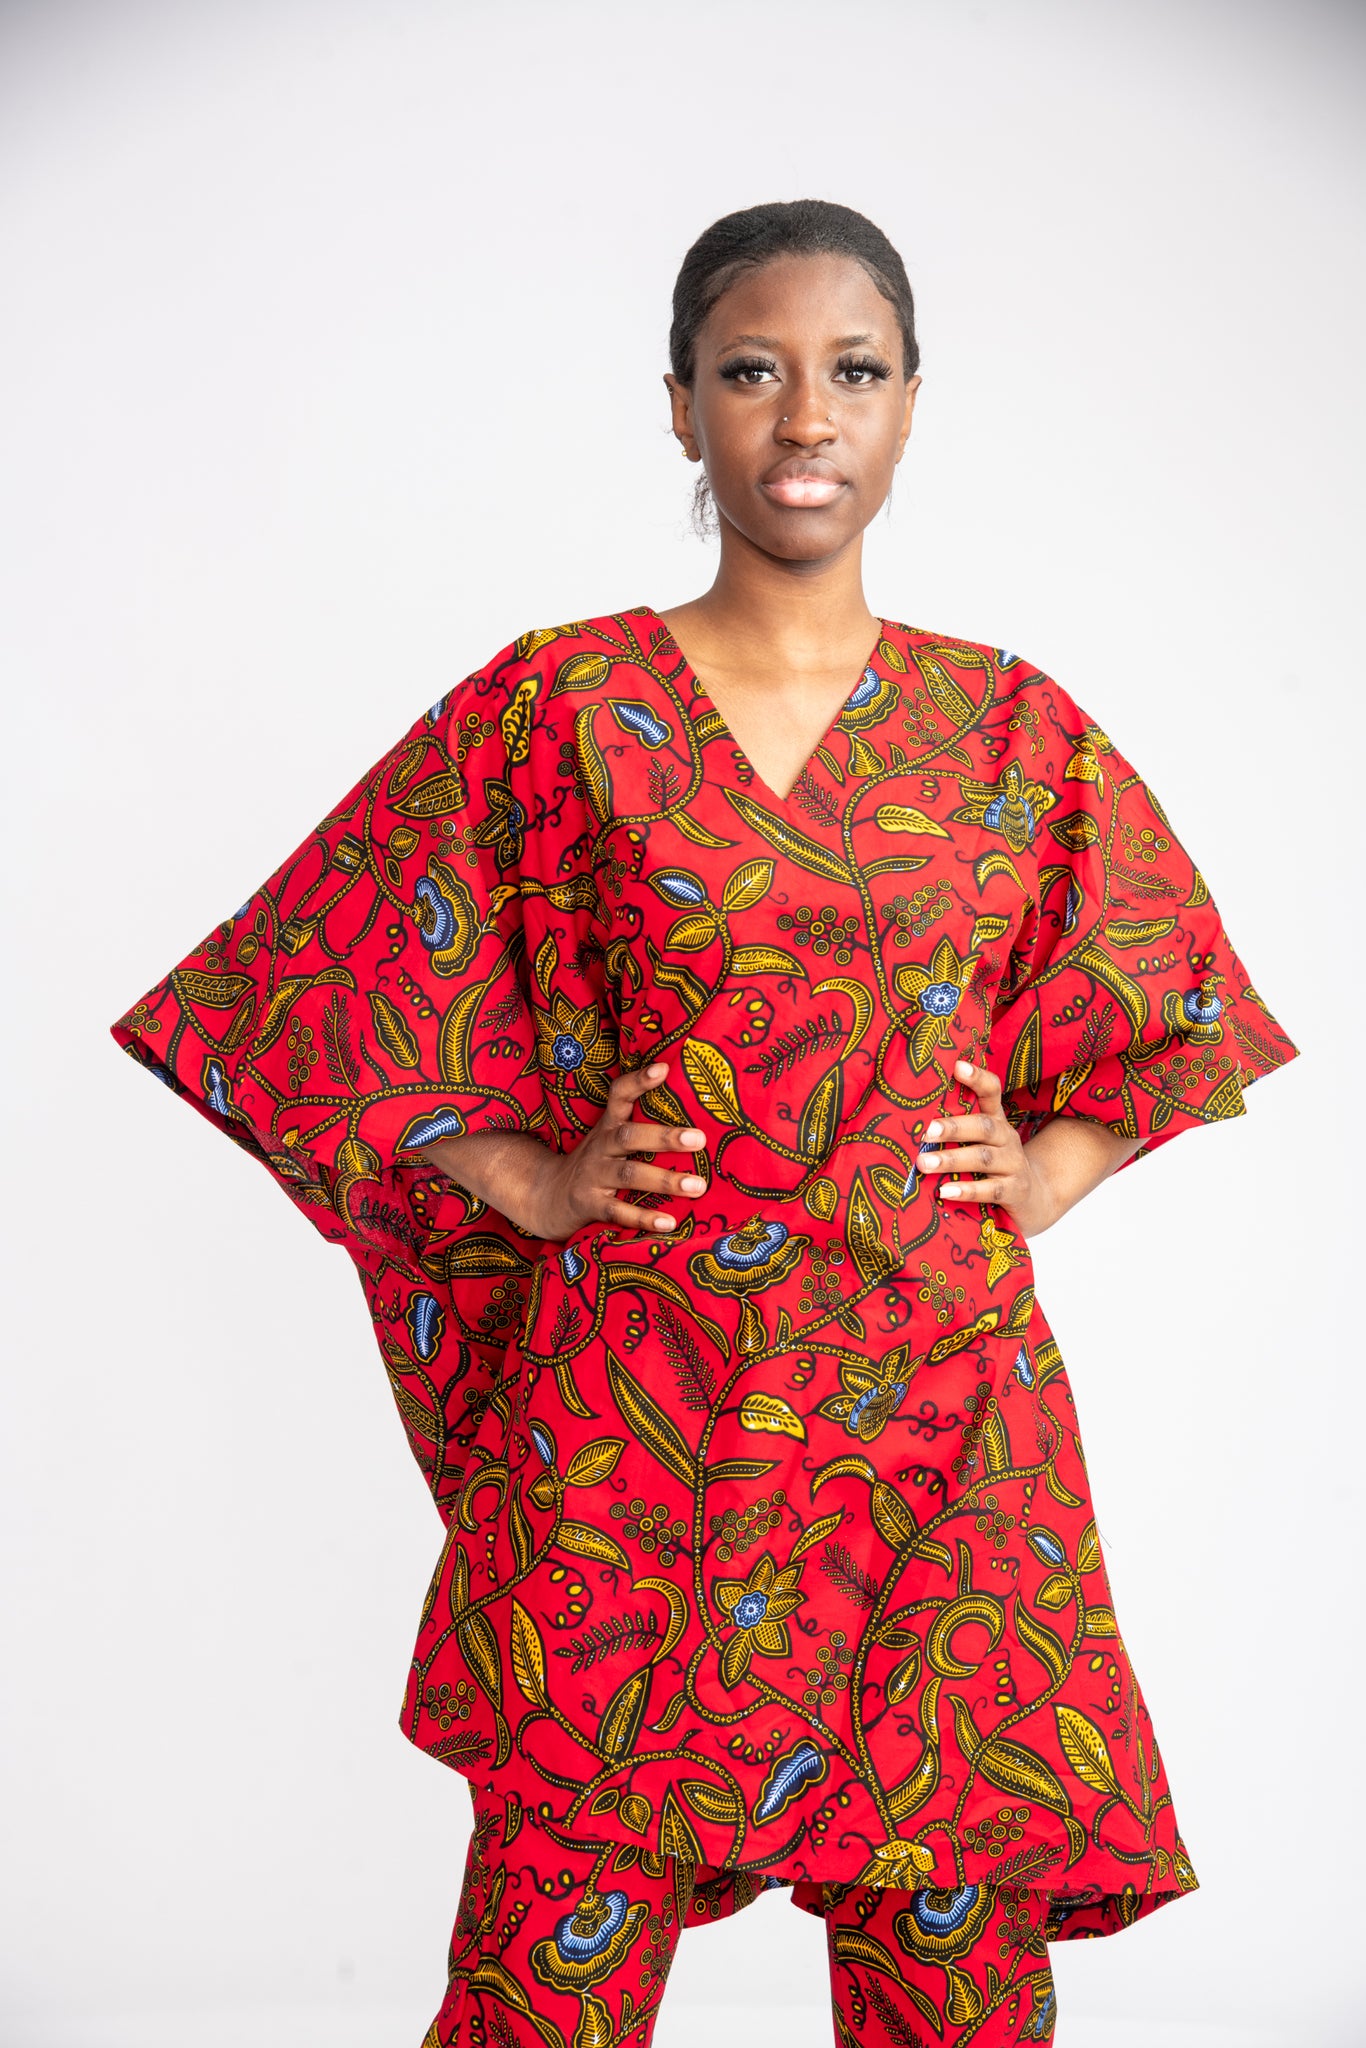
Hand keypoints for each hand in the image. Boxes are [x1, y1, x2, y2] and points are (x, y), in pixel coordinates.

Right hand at [422, 1060, 708, 1242]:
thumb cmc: (593, 1166)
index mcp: (607, 1127)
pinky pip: (618, 1212)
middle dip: (664, 1137)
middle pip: (629, 1135)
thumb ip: (639, 1127)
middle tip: (700, 1138)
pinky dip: (643, 1218)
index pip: (619, 1095)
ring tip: (698, 1185)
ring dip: (664, 1179)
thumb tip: (695, 1120)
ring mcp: (593, 1176)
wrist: (544, 1197)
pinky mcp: (589, 1205)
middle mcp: (600, 1148)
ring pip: (629, 1174)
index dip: (639, 1081)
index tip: (664, 1068)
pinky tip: (669, 1223)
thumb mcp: (608, 1140)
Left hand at [916, 1057, 1058, 1236]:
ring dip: (951, 1159)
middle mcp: (1006, 1138)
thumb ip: (955, 1128)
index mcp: (995, 1120)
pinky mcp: (1015, 1191)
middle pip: (983, 1126)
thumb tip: (908, 1118)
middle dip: (953, 1128)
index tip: (957, 1066)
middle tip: (926, 1131)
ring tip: (923, 1163)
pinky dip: (967, 1190)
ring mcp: (1013, 1164)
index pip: (991, 1092)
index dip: (977, 1078)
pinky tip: (945, 1191)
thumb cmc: (993, 1164)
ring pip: (983, 1158)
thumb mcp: (979, 1142)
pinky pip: (991, 1190)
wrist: (1033, 1197)